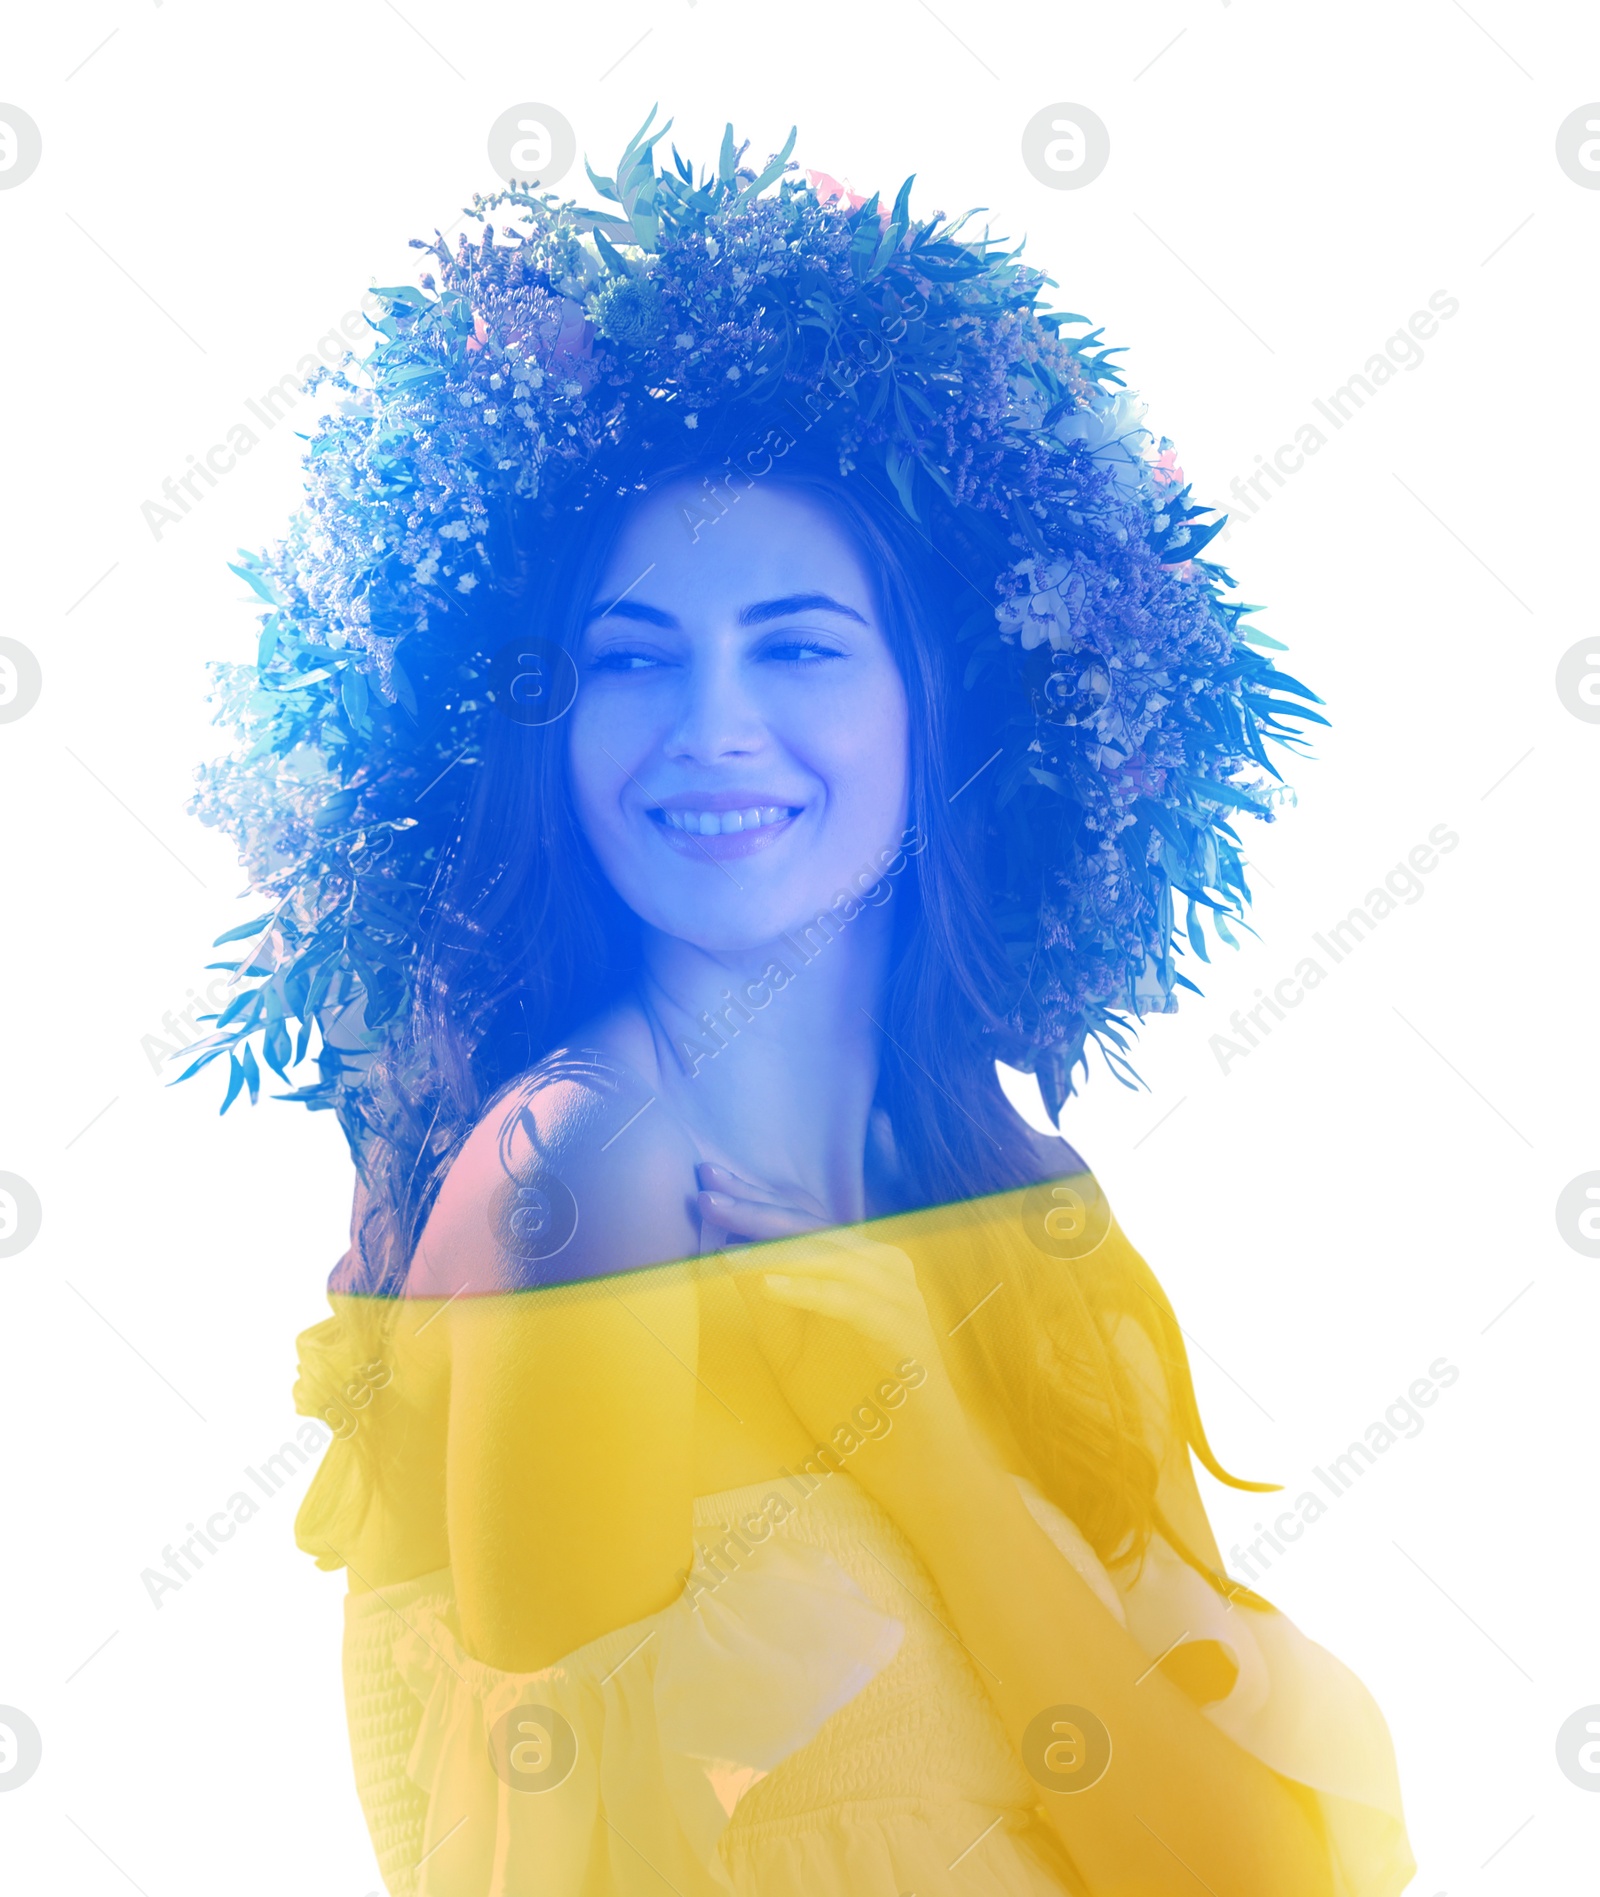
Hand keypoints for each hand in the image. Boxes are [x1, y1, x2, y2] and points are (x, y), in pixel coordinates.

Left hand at [695, 1164, 985, 1505]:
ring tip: (728, 1238)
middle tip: (709, 1194)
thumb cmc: (852, 1405)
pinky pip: (855, 1304)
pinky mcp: (907, 1336)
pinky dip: (812, 1292)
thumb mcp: (789, 1347)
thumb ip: (764, 1299)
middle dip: (757, 1211)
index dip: (755, 1200)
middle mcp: (884, 1272)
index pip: (801, 1222)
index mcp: (859, 1267)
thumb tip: (724, 1246)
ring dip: (777, 1246)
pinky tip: (770, 1285)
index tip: (708, 1182)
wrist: (910, 1468)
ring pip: (834, 1258)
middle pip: (814, 1229)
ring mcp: (900, 1301)